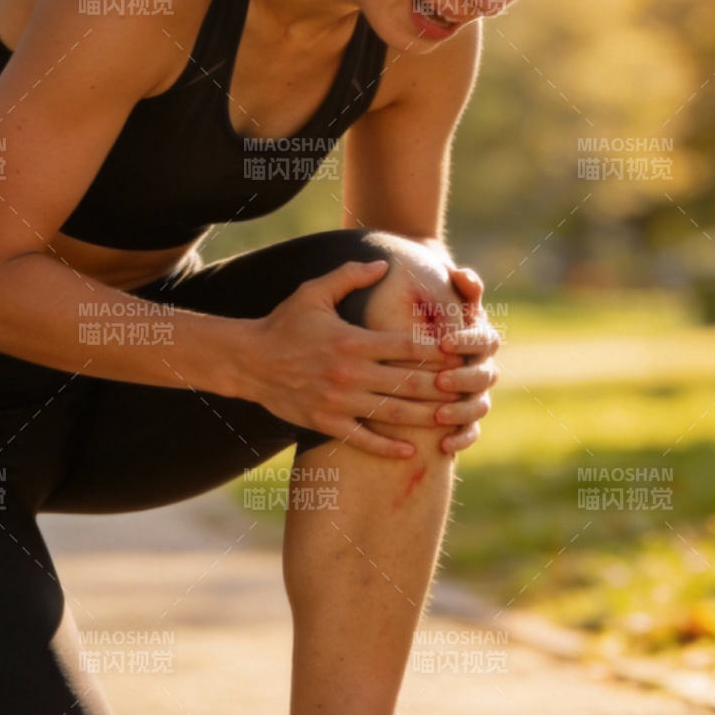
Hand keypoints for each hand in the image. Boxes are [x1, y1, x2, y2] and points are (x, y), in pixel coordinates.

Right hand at [248, 260, 464, 458]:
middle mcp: (350, 374)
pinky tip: (410, 451)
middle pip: (408, 383)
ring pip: (393, 414)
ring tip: (451, 419)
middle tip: (466, 389)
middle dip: (442, 387)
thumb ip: (350, 276)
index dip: (439, 352)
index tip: (461, 353)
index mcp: (353, 341)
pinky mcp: (326, 423)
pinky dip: (387, 448)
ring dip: (425, 418)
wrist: (248, 361)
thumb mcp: (314, 292)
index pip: (408, 348)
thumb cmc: (284, 323)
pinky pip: (363, 439)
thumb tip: (384, 263)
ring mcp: (339, 402)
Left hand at [425, 266, 500, 455]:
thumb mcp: (437, 295)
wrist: (414, 337)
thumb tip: (461, 274)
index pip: (485, 339)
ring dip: (462, 412)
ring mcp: (474, 393)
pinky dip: (462, 438)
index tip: (443, 341)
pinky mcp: (465, 417)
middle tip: (441, 379)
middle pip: (485, 376)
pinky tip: (444, 445)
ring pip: (480, 406)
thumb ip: (452, 287)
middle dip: (463, 379)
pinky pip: (471, 432)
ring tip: (439, 415)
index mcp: (479, 336)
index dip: (467, 341)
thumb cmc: (425, 311)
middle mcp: (483, 365)